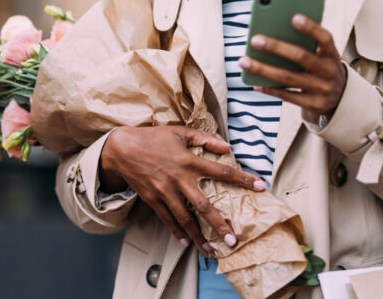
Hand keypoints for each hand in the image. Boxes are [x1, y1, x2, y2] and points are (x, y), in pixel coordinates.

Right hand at [98, 125, 266, 254]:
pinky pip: (167, 220)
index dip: (242, 179)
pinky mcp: (153, 199)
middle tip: (232, 240)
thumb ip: (205, 139)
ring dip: (199, 237)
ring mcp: (165, 192)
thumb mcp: (180, 132)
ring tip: (211, 251)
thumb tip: (227, 147)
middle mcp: (179, 179)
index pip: (222, 172)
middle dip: (219, 225)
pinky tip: (187, 243)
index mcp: (189, 161)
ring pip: (185, 219)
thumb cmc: (153, 138)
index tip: (260, 187)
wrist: (122, 148)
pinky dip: (178, 232)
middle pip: (203, 206)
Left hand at [239, 13, 346, 116]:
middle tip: (254, 40)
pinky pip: (286, 96)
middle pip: (301, 57)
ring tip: (244, 61)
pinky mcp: (313, 104)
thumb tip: (273, 31)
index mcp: (332, 54)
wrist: (341, 98)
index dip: (311, 28)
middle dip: (276, 47)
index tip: (294, 17)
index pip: (324, 38)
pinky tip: (254, 83)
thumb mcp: (323, 55)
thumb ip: (306, 43)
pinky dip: (269, 89)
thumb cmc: (322, 67)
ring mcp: (321, 89)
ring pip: (288, 78)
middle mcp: (329, 71)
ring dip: (263, 69)